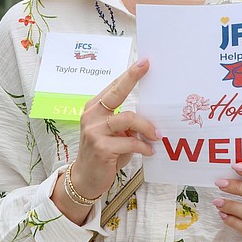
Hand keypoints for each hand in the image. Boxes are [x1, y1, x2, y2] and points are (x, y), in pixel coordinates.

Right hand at [72, 58, 157, 201]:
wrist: (86, 179)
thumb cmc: (104, 154)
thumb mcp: (115, 135)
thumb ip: (127, 124)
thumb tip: (150, 119)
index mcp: (94, 108)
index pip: (113, 87)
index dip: (129, 74)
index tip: (144, 62)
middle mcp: (92, 116)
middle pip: (116, 93)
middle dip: (131, 78)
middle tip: (146, 67)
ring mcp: (94, 131)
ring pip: (128, 119)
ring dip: (146, 127)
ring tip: (156, 136)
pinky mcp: (101, 147)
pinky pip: (130, 142)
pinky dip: (143, 146)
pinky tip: (149, 151)